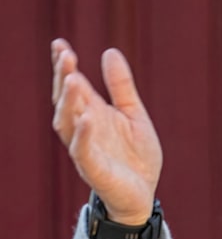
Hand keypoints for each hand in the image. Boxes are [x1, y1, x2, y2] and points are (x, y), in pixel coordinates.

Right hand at [51, 39, 162, 226]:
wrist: (144, 194)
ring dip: (69, 103)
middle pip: (66, 102)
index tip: (60, 44)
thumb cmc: (135, 157)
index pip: (74, 87)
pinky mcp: (95, 170)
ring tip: (74, 79)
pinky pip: (83, 152)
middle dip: (64, 79)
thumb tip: (110, 51)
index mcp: (93, 114)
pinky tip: (86, 118)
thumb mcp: (134, 114)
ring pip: (68, 125)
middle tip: (65, 56)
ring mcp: (87, 150)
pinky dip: (83, 135)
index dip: (65, 66)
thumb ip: (121, 87)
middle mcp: (84, 130)